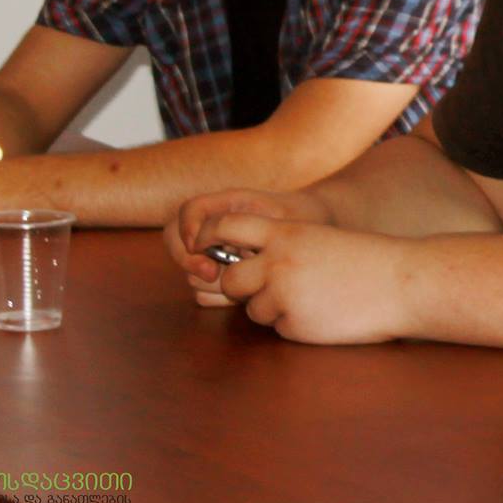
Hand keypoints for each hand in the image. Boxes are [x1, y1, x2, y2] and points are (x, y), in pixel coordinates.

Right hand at [168, 188, 331, 306]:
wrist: (326, 238)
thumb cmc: (307, 221)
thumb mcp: (282, 218)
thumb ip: (242, 224)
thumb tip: (205, 243)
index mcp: (229, 205)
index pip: (189, 211)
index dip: (187, 229)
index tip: (201, 247)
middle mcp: (218, 230)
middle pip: (176, 242)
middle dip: (189, 261)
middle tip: (213, 273)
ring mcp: (219, 255)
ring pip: (190, 272)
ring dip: (208, 281)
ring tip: (241, 280)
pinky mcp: (226, 278)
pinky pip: (204, 293)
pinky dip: (217, 297)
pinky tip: (242, 296)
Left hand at [192, 212, 415, 343]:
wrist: (402, 282)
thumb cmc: (365, 259)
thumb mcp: (319, 238)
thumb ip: (282, 246)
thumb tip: (244, 265)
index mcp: (285, 232)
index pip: (225, 226)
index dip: (209, 237)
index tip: (211, 249)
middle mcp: (277, 262)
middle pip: (228, 279)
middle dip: (242, 288)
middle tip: (269, 287)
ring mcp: (284, 296)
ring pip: (253, 309)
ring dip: (273, 308)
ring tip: (313, 298)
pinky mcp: (294, 325)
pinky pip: (278, 328)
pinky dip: (296, 324)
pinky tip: (325, 313)